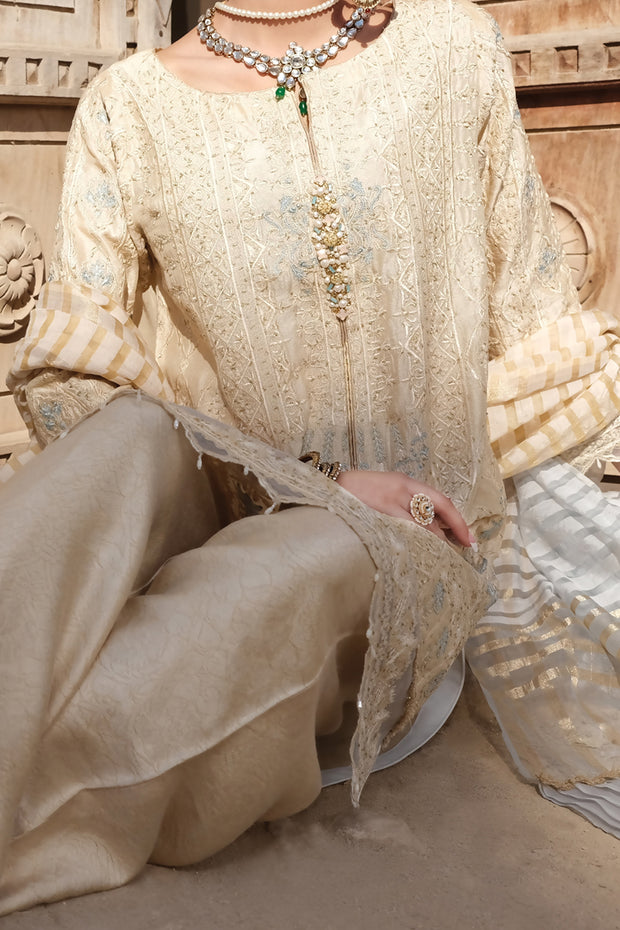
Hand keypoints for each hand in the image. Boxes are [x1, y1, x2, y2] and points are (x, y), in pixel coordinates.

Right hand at [336, 470, 473, 546]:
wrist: (328, 488)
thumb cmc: (358, 491)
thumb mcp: (387, 488)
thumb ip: (408, 502)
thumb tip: (432, 525)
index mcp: (405, 482)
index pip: (442, 502)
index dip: (458, 522)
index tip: (469, 539)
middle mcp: (401, 491)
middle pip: (435, 517)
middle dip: (448, 536)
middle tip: (459, 552)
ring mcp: (388, 505)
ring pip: (420, 529)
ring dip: (432, 545)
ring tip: (437, 558)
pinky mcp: (376, 518)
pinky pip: (401, 536)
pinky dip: (412, 546)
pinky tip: (415, 555)